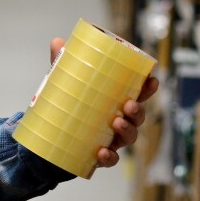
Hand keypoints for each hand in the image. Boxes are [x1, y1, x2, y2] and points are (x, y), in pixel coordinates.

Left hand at [48, 37, 159, 169]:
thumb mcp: (64, 85)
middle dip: (138, 111)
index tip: (151, 80)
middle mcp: (118, 121)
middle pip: (138, 117)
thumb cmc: (66, 106)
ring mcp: (111, 140)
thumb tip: (57, 40)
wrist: (48, 140)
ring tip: (117, 122)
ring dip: (127, 130)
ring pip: (129, 137)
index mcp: (114, 102)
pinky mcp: (98, 156)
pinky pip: (111, 160)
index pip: (137, 95)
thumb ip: (62, 65)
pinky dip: (109, 157)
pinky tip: (102, 152)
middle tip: (128, 105)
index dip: (147, 88)